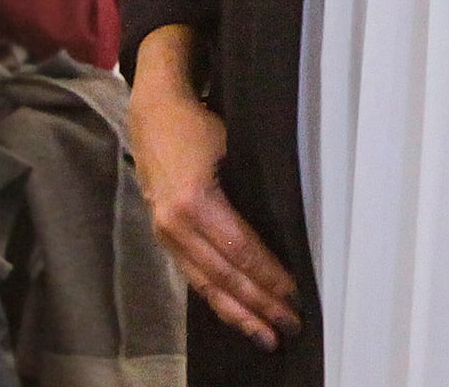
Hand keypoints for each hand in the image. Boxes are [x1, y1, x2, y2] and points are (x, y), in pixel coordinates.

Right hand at [126, 33, 301, 350]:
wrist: (153, 112)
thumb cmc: (199, 123)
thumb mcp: (233, 145)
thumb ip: (255, 184)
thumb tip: (292, 220)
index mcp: (194, 200)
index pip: (240, 249)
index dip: (268, 275)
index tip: (294, 294)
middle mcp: (175, 225)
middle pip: (223, 276)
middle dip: (258, 305)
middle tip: (288, 326)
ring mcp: (165, 234)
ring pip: (206, 285)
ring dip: (238, 313)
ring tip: (266, 335)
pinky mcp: (164, 238)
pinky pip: (194, 276)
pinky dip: (217, 299)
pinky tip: (236, 315)